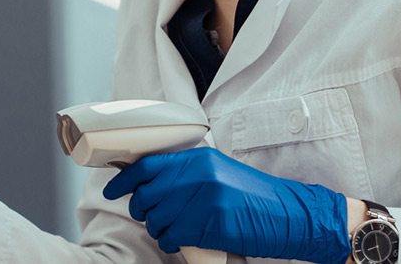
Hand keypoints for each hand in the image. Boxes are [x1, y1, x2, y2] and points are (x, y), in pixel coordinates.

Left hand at [103, 147, 350, 263]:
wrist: (288, 213)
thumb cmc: (254, 197)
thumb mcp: (220, 173)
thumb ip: (187, 174)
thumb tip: (151, 184)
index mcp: (199, 158)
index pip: (149, 166)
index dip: (125, 180)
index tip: (113, 190)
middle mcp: (199, 174)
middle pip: (148, 194)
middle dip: (141, 209)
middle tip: (148, 215)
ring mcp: (205, 198)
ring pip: (158, 218)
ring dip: (159, 228)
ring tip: (173, 229)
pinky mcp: (211, 222)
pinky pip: (174, 236)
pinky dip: (173, 241)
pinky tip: (183, 239)